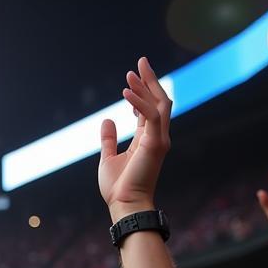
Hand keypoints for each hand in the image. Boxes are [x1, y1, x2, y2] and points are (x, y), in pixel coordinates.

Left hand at [99, 57, 171, 216]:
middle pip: (159, 101)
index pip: (149, 110)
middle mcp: (157, 138)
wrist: (124, 206)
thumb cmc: (118, 189)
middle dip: (151, 80)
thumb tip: (107, 120)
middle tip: (140, 61)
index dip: (142, 93)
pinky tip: (126, 90)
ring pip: (160, 104)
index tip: (131, 81)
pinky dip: (139, 101)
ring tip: (134, 69)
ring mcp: (159, 140)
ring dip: (147, 85)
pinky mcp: (155, 144)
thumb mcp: (108, 158)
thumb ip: (109, 139)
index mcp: (147, 140)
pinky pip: (151, 115)